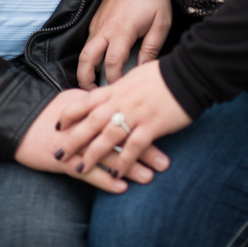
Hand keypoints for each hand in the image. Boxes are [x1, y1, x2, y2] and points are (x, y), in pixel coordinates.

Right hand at [14, 88, 169, 192]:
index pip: (123, 113)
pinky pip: (87, 173)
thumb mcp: (75, 100)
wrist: (17, 121)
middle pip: (120, 135)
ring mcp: (76, 143)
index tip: (164, 132)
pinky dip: (104, 180)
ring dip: (129, 167)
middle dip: (144, 149)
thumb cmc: (48, 112)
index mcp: (93, 104)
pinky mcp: (64, 160)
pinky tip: (121, 188)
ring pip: (107, 155)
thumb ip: (98, 101)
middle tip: (165, 161)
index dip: (144, 124)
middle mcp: (87, 123)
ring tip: (150, 177)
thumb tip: (120, 101)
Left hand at [56, 60, 191, 178]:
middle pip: (91, 122)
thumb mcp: (138, 74)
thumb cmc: (166, 73)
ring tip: (79, 169)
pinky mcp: (152, 125)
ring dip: (92, 154)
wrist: (189, 72)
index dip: (71, 112)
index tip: (58, 124)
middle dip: (73, 139)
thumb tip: (116, 89)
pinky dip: (124, 161)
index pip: (87, 100)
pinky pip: (134, 146)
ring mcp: (136, 113)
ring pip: (108, 136)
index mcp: (118, 88)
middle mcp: (122, 101)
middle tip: (58, 154)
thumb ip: (125, 86)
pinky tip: (116, 174)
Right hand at [77, 0, 171, 88]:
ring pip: (84, 50)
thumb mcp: (161, 23)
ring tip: (94, 83)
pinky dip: (90, 54)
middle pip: (86, 59)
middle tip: (93, 94)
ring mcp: (98, 22)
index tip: (120, 91)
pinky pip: (89, 40)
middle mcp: (104, 27)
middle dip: (86, 79)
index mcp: (121, 30)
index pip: (112, 64)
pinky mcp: (96, 18)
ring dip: (85, 68)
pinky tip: (99, 62)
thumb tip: (143, 70)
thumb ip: (151, 49)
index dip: (114, 81)